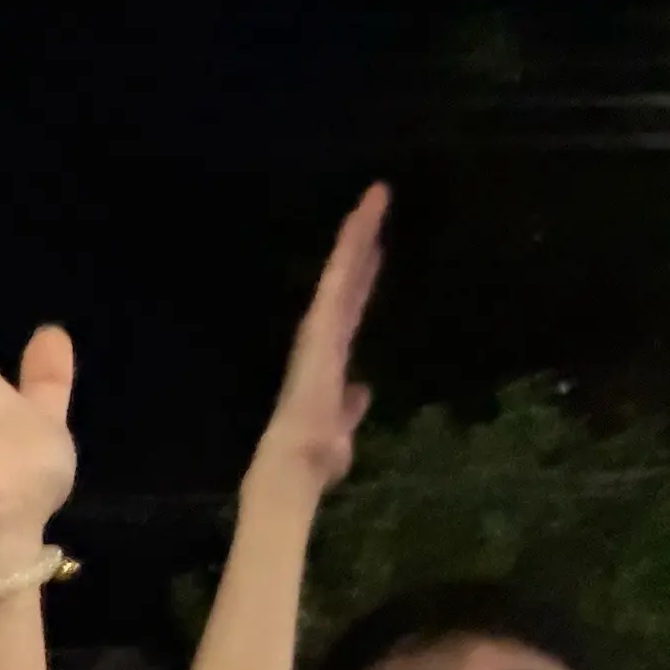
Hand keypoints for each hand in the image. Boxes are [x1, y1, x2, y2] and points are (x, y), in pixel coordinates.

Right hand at [253, 185, 385, 496]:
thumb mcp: (340, 430)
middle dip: (361, 244)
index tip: (376, 248)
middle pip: (348, 284)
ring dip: (358, 236)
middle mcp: (324, 340)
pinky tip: (362, 225)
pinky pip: (337, 284)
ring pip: (343, 275)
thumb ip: (349, 408)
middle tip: (376, 202)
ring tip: (376, 198)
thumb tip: (361, 390)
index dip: (363, 278)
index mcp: (330, 360)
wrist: (292, 471)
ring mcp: (321, 333)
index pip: (351, 311)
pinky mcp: (319, 330)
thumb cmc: (310, 461)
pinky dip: (350, 254)